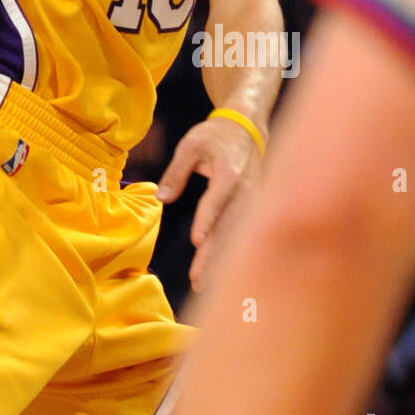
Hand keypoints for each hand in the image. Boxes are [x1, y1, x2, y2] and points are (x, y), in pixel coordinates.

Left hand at [156, 116, 260, 292]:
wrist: (248, 130)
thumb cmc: (215, 137)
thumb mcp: (191, 145)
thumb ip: (176, 173)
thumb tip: (160, 198)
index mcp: (230, 174)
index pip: (216, 201)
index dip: (207, 221)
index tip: (197, 241)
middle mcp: (246, 192)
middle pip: (228, 228)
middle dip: (213, 255)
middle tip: (197, 280)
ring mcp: (253, 202)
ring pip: (235, 237)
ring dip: (220, 261)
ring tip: (202, 283)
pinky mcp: (254, 209)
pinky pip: (241, 235)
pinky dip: (229, 254)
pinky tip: (217, 271)